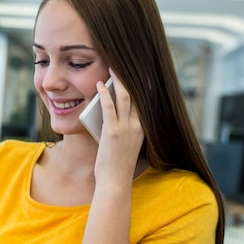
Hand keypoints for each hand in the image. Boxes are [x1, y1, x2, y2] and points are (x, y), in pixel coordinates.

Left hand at [95, 68, 143, 183]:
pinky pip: (109, 107)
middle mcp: (137, 125)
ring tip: (112, 67)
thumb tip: (110, 111)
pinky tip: (98, 85)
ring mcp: (126, 128)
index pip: (145, 101)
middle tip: (126, 62)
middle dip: (132, 77)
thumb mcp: (125, 144)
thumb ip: (122, 128)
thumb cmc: (117, 165)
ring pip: (124, 97)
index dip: (143, 86)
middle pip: (137, 94)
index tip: (143, 73)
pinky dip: (104, 94)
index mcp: (142, 128)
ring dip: (117, 80)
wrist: (115, 181)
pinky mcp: (113, 131)